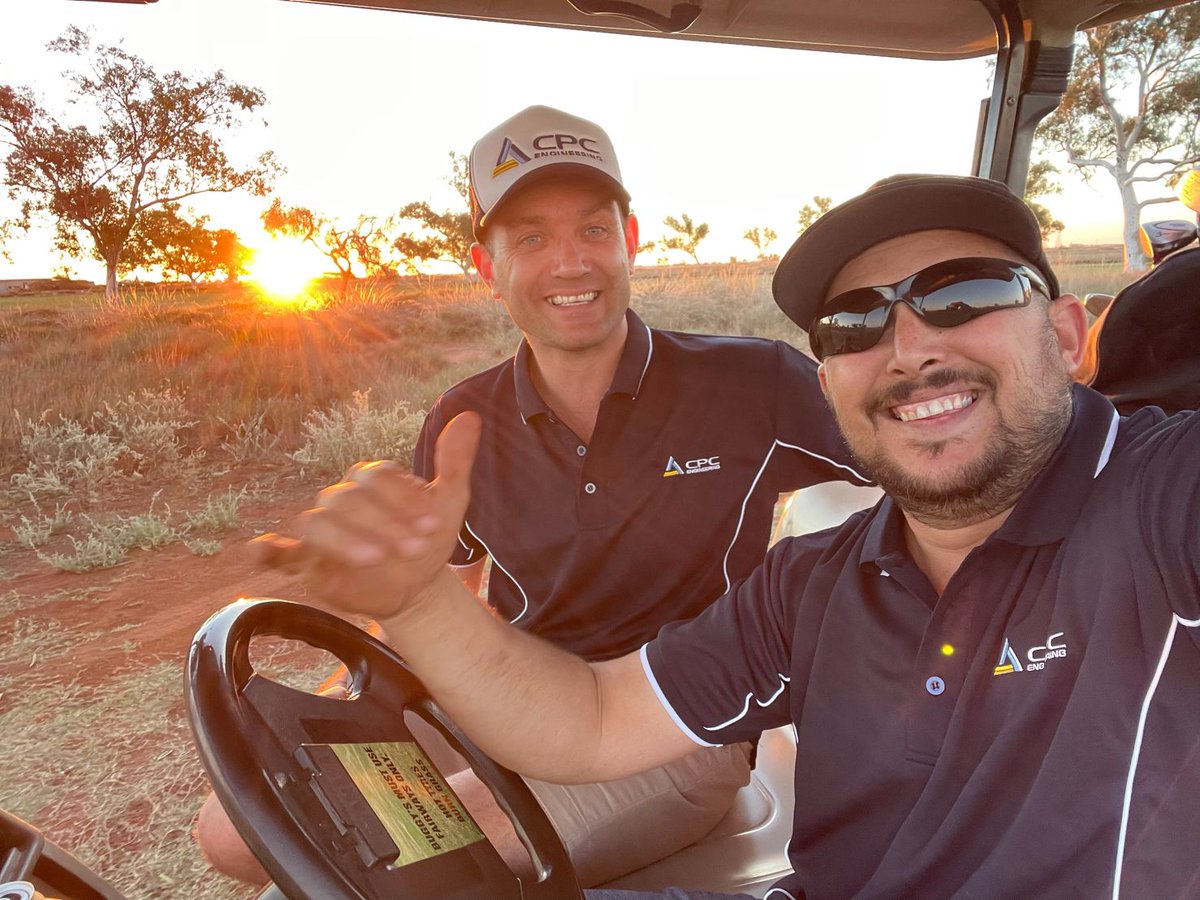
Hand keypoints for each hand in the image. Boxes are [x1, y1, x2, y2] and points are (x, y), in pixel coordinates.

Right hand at [254, 412, 480, 620]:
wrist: (418, 585)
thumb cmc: (428, 539)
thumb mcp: (450, 503)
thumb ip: (455, 462)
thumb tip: (470, 416)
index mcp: (372, 480)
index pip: (375, 477)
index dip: (403, 499)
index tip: (433, 526)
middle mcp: (342, 499)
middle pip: (347, 500)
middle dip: (383, 524)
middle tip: (417, 549)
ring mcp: (322, 530)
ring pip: (315, 523)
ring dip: (343, 539)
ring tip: (374, 558)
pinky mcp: (307, 562)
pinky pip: (278, 552)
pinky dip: (266, 551)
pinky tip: (260, 552)